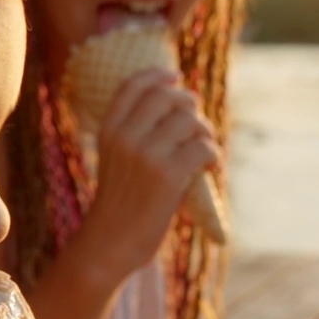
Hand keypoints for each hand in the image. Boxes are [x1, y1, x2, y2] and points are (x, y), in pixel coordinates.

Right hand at [84, 68, 218, 273]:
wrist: (110, 244)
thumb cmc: (118, 204)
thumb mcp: (113, 161)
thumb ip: (133, 135)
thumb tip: (179, 108)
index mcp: (107, 131)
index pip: (133, 86)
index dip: (157, 75)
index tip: (175, 75)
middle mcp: (125, 137)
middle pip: (167, 97)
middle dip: (188, 104)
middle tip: (196, 123)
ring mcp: (147, 155)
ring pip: (190, 122)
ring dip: (204, 132)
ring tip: (203, 148)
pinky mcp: (169, 176)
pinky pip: (203, 149)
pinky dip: (211, 155)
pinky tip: (206, 168)